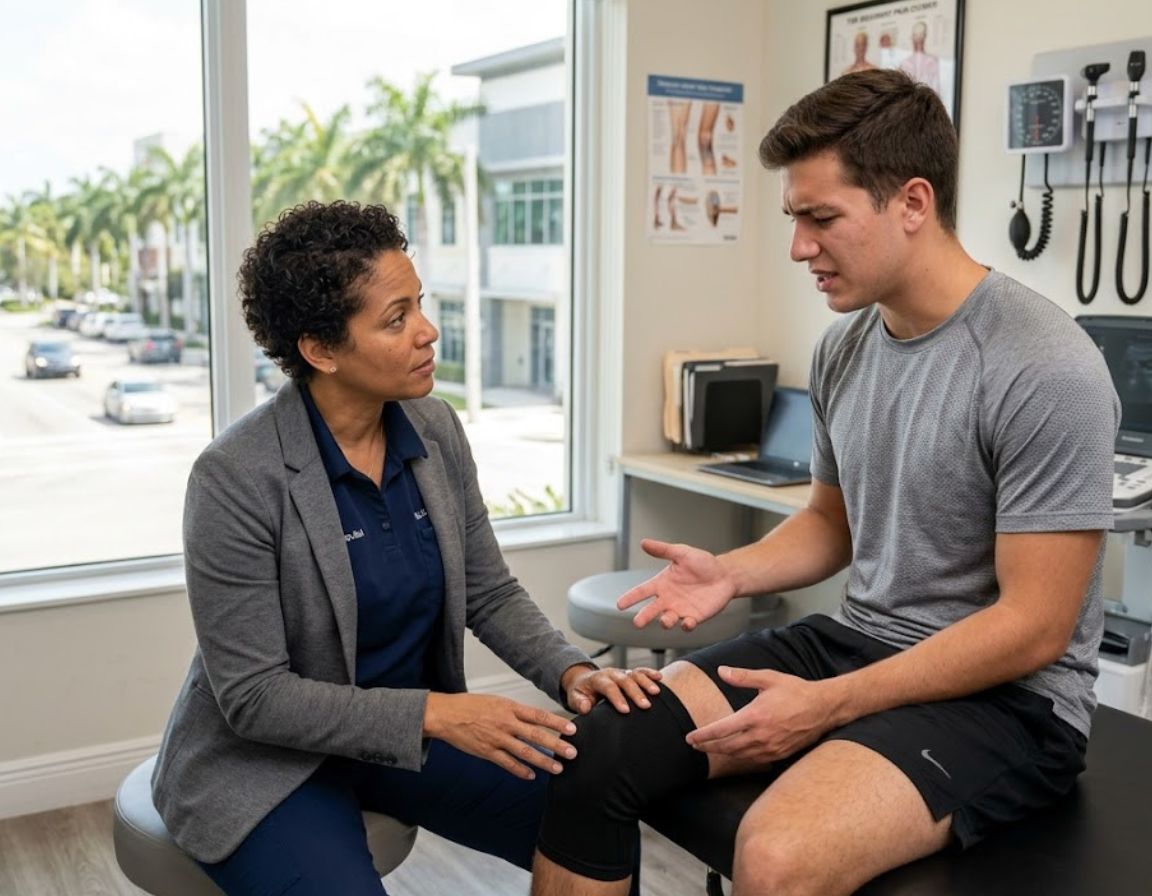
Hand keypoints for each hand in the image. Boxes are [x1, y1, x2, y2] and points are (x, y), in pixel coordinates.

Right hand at [423, 693, 577, 779]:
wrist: (446, 714)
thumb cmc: (470, 705)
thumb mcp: (496, 701)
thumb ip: (515, 711)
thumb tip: (534, 719)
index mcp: (509, 707)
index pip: (539, 715)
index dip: (557, 722)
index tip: (572, 729)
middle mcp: (506, 723)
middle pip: (536, 735)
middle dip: (556, 745)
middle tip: (572, 752)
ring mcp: (497, 739)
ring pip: (525, 752)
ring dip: (543, 761)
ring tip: (557, 768)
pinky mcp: (487, 752)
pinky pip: (507, 763)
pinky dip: (520, 770)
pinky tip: (531, 776)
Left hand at [562, 664, 661, 714]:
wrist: (583, 681)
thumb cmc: (581, 692)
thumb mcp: (574, 697)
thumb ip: (579, 702)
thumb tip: (586, 707)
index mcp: (597, 679)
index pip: (608, 687)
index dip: (617, 698)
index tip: (626, 710)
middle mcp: (611, 673)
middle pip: (625, 680)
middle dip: (636, 693)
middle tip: (645, 706)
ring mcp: (621, 672)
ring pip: (635, 674)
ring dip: (646, 682)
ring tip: (656, 693)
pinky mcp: (628, 673)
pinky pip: (640, 671)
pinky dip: (650, 673)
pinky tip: (660, 678)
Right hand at [616, 538, 736, 630]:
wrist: (725, 575)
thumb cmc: (703, 563)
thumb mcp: (682, 553)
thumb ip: (663, 550)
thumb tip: (643, 542)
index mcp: (662, 584)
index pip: (642, 591)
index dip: (631, 597)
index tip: (620, 605)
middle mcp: (668, 599)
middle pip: (651, 610)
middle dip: (644, 617)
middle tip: (637, 623)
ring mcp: (681, 610)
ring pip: (668, 619)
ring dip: (665, 621)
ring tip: (664, 620)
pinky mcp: (695, 617)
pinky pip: (687, 625)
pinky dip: (686, 625)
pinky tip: (687, 622)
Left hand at [685, 667, 834, 763]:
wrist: (823, 708)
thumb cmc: (795, 691)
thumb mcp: (768, 679)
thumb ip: (742, 677)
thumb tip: (721, 671)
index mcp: (755, 716)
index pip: (721, 730)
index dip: (703, 735)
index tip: (690, 738)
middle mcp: (761, 735)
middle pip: (727, 747)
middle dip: (708, 747)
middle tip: (695, 745)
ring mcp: (771, 747)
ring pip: (739, 755)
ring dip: (723, 753)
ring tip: (711, 748)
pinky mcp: (779, 754)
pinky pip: (754, 759)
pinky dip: (741, 756)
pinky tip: (735, 752)